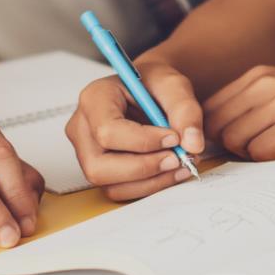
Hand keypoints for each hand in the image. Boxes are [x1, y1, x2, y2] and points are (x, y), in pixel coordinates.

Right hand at [66, 64, 205, 201]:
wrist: (151, 92)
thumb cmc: (155, 84)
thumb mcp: (173, 84)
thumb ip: (185, 110)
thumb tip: (192, 144)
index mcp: (93, 98)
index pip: (108, 131)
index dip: (143, 141)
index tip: (174, 138)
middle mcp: (82, 128)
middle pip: (100, 166)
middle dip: (144, 168)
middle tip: (179, 158)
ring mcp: (87, 153)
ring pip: (111, 185)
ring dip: (151, 181)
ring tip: (181, 164)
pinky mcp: (101, 170)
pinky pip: (120, 190)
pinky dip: (150, 186)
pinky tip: (172, 171)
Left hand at [203, 67, 274, 162]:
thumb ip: (252, 108)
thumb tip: (212, 137)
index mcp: (260, 75)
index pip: (210, 107)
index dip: (214, 133)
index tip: (230, 147)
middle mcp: (267, 84)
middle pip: (217, 126)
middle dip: (230, 146)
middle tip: (255, 154)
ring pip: (235, 140)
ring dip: (251, 155)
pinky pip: (259, 153)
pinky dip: (269, 160)